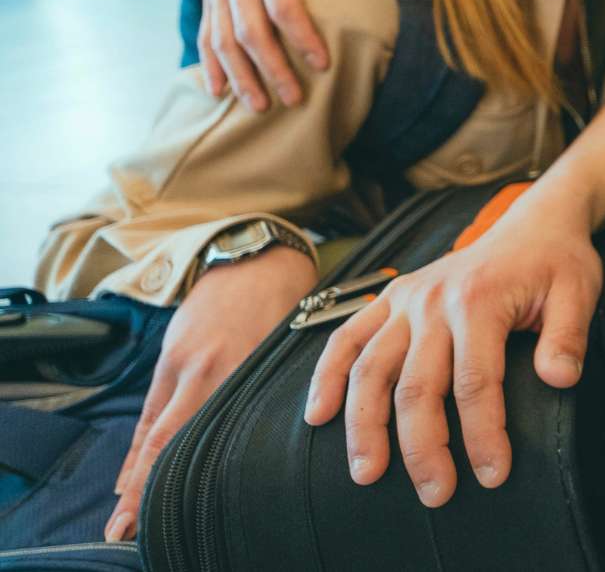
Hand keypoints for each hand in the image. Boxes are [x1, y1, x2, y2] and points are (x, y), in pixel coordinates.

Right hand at [106, 245, 317, 540]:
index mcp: (237, 367)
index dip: (180, 473)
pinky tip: (129, 479)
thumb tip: (301, 428)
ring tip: (121, 520)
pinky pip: (150, 412)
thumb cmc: (286, 300)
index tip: (166, 511)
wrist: (253, 256)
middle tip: (126, 531)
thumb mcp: (291, 340)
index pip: (202, 431)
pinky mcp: (169, 358)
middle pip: (165, 439)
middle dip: (144, 488)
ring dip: (135, 476)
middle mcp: (202, 370)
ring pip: (152, 430)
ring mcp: (180, 365)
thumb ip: (282, 385)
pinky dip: (138, 448)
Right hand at [199, 0, 371, 110]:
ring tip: (259, 107)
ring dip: (240, 76)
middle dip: (272, 69)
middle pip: (251, 31)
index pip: (284, 6)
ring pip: (223, 39)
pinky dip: (209, 64)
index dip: (302, 37)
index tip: (322, 64)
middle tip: (295, 100)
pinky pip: (204, 34)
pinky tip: (217, 91)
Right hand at [302, 195, 601, 506]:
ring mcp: (405, 299)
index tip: (491, 474)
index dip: (482, 434)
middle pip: (417, 386)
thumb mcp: (579, 293)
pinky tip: (318, 416)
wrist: (534, 223)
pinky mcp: (389, 299)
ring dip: (364, 426)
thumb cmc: (557, 262)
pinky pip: (346, 339)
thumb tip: (560, 379)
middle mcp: (433, 300)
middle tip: (435, 493)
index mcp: (480, 300)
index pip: (476, 382)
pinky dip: (327, 377)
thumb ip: (568, 338)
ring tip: (367, 473)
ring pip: (371, 369)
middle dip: (423, 447)